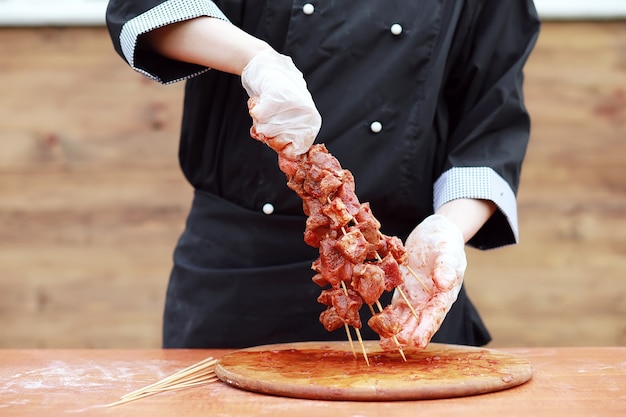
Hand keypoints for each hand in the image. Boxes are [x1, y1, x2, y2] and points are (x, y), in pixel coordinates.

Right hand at [242, 49, 321, 158]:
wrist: (267, 67)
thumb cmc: (278, 97)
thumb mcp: (288, 119)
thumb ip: (288, 138)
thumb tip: (288, 162)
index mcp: (311, 123)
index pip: (296, 151)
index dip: (281, 149)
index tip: (273, 140)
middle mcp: (306, 115)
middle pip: (276, 142)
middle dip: (266, 134)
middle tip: (265, 120)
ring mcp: (293, 105)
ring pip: (265, 129)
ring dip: (258, 120)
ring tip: (264, 106)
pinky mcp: (277, 95)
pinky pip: (258, 115)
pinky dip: (254, 108)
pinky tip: (259, 100)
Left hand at [383, 214, 466, 349]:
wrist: (436, 233)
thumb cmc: (446, 242)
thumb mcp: (448, 251)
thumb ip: (446, 267)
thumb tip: (444, 283)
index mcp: (445, 294)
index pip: (435, 315)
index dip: (425, 329)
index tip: (416, 342)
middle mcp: (430, 300)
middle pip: (418, 322)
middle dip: (406, 336)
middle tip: (392, 346)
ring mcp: (416, 297)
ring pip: (405, 319)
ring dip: (395, 331)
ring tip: (383, 344)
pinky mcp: (404, 290)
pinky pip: (395, 307)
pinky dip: (387, 316)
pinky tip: (376, 325)